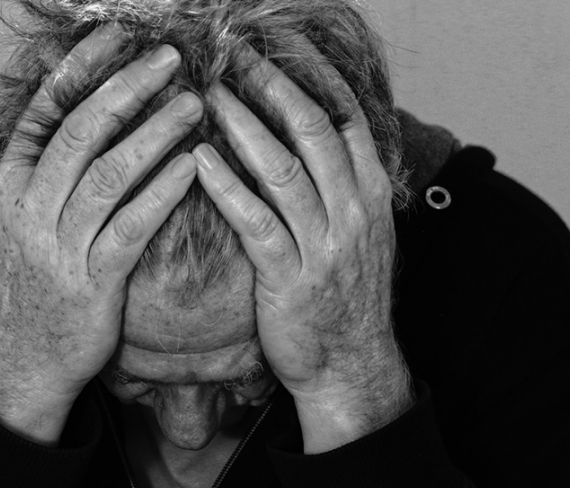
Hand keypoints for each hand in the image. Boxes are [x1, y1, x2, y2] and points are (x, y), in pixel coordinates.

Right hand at [0, 26, 202, 444]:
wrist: (17, 363)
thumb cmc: (25, 289)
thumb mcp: (9, 227)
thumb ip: (33, 176)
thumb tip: (61, 119)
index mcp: (8, 189)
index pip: (43, 112)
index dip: (80, 70)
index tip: (115, 36)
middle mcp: (29, 210)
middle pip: (80, 132)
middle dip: (127, 88)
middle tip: (169, 59)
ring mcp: (59, 247)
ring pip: (110, 174)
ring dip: (155, 133)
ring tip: (193, 104)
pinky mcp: (93, 282)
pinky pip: (132, 227)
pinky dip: (163, 192)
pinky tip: (193, 166)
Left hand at [193, 56, 411, 452]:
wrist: (350, 362)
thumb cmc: (343, 292)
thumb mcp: (360, 231)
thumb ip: (342, 181)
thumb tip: (313, 131)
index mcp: (371, 193)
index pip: (346, 116)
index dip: (313, 74)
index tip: (281, 43)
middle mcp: (353, 211)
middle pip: (314, 131)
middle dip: (274, 86)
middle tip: (236, 53)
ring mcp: (324, 245)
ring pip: (284, 169)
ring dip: (244, 125)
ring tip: (209, 93)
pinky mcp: (289, 278)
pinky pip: (256, 222)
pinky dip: (227, 187)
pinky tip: (198, 160)